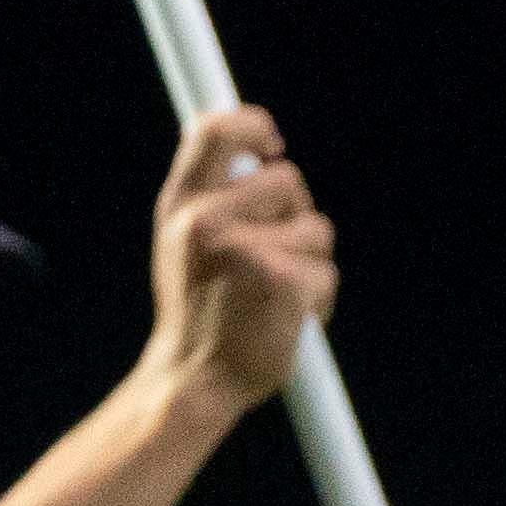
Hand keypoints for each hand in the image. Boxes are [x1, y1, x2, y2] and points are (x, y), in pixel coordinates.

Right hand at [143, 104, 338, 408]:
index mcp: (180, 204)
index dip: (254, 125)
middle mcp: (205, 219)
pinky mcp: (281, 280)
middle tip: (274, 256)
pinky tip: (289, 319)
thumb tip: (254, 153)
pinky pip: (325, 272)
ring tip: (275, 294)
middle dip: (296, 214)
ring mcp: (244, 248)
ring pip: (315, 228)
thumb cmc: (197, 311)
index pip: (214, 129)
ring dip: (310, 260)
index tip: (273, 147)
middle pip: (287, 179)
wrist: (194, 380)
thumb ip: (212, 195)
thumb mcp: (184, 242)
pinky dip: (319, 298)